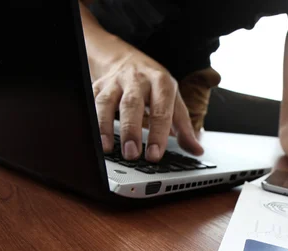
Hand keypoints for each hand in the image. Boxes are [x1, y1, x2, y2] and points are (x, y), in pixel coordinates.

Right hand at [91, 41, 202, 161]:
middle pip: (133, 104)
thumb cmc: (154, 85)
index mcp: (161, 83)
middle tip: (132, 154)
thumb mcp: (174, 101)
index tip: (154, 155)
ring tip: (107, 148)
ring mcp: (115, 82)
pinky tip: (93, 137)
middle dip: (131, 130)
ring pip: (107, 102)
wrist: (126, 58)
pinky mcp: (98, 86)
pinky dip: (91, 119)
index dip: (158, 135)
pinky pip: (91, 102)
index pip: (161, 111)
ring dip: (105, 126)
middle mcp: (138, 80)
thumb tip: (197, 150)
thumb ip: (184, 127)